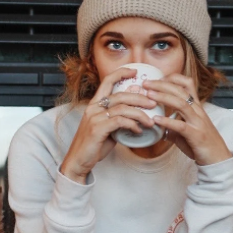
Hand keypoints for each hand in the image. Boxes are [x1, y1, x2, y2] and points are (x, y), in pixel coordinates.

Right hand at [60, 66, 158, 183]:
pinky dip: (132, 125)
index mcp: (94, 104)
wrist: (78, 161)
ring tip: (150, 121)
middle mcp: (93, 108)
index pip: (107, 81)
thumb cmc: (93, 146)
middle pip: (120, 95)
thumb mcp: (106, 129)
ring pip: (122, 108)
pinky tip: (138, 130)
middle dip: (139, 98)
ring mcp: (94, 118)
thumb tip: (135, 115)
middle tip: (153, 103)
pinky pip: (119, 121)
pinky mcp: (97, 129)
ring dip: (140, 114)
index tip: (135, 71)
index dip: (121, 73)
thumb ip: (117, 119)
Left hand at [144, 73, 232, 165]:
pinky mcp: (196, 135)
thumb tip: (160, 128)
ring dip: (163, 97)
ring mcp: (198, 122)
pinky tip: (156, 120)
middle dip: (162, 84)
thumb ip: (174, 128)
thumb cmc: (202, 145)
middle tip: (146, 83)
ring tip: (149, 95)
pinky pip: (180, 126)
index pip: (187, 84)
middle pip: (181, 90)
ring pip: (181, 104)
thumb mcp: (187, 132)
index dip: (172, 78)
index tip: (157, 79)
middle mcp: (198, 111)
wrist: (218, 159)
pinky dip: (167, 121)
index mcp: (196, 107)